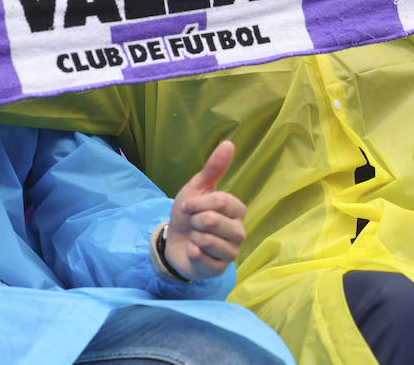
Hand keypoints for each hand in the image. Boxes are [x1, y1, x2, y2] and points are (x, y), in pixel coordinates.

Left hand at [158, 140, 246, 281]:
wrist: (174, 241)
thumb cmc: (189, 213)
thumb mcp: (197, 187)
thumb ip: (214, 168)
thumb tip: (229, 143)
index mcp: (236, 211)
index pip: (221, 202)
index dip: (199, 203)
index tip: (186, 205)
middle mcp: (239, 232)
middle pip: (214, 221)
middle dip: (194, 220)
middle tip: (192, 223)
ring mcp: (231, 252)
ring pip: (209, 241)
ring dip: (193, 236)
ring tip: (194, 236)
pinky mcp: (219, 270)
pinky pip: (203, 259)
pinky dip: (192, 253)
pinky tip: (192, 251)